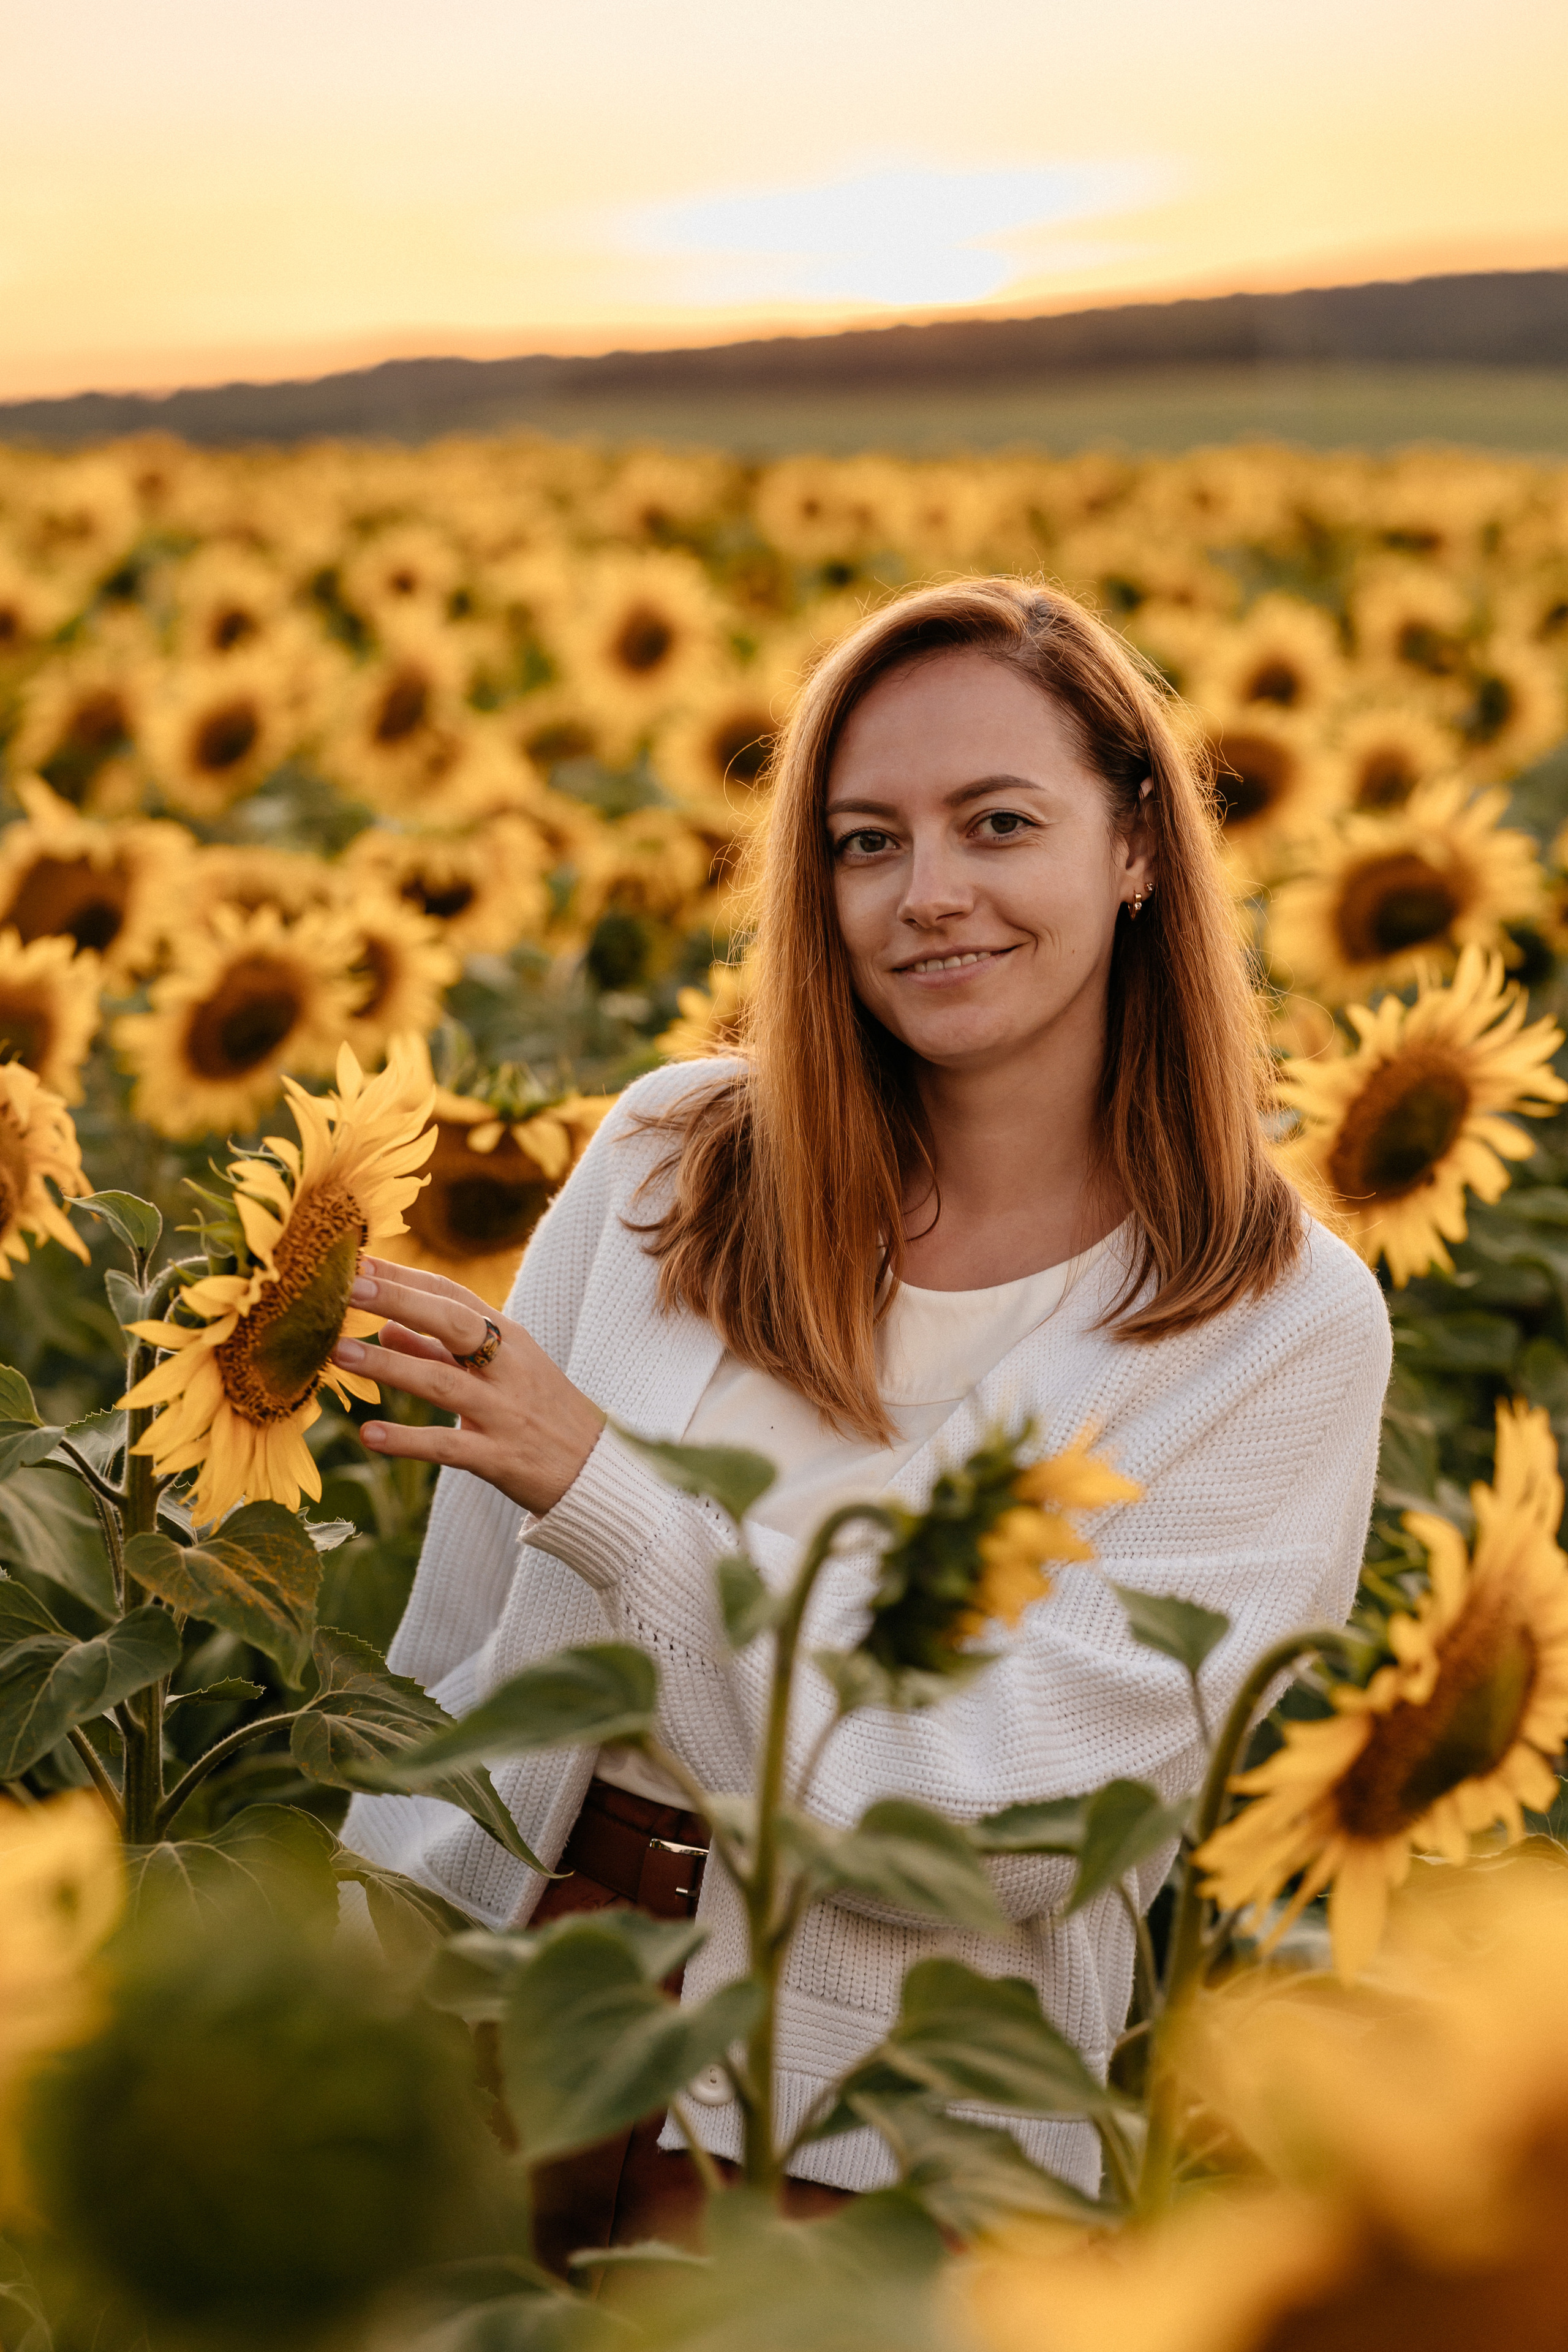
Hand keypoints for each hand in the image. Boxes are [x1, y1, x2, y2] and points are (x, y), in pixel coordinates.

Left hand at [332, 1257, 605, 1517]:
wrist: (596, 1471)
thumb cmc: (542, 1411)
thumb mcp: (501, 1371)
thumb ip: (439, 1351)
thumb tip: (386, 1326)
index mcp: (509, 1338)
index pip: (452, 1295)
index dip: (405, 1277)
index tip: (358, 1261)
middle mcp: (509, 1367)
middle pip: (452, 1323)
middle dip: (401, 1301)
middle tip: (349, 1288)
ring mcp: (504, 1412)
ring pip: (442, 1383)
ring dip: (389, 1366)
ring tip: (340, 1353)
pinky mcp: (500, 1457)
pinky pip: (448, 1446)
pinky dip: (407, 1441)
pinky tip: (368, 1434)